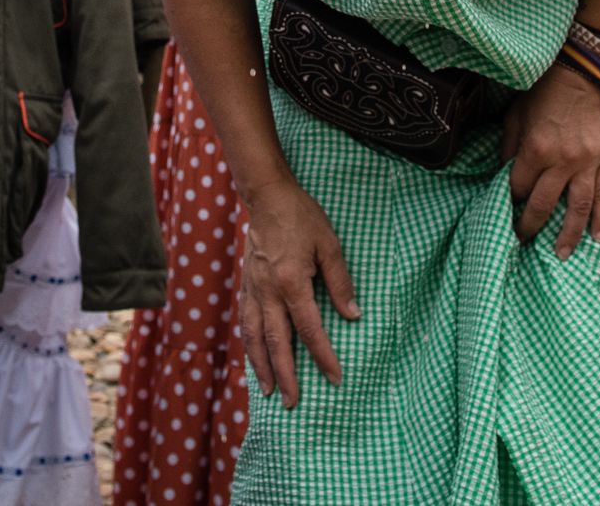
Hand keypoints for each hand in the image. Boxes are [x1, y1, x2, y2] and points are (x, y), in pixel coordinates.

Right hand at [239, 179, 358, 407]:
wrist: (267, 196)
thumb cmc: (302, 218)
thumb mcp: (329, 245)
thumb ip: (340, 283)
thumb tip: (353, 316)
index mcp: (291, 282)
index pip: (310, 330)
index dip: (323, 357)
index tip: (335, 378)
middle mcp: (268, 291)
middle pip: (276, 343)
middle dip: (286, 375)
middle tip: (293, 403)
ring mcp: (253, 289)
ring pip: (254, 336)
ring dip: (261, 366)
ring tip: (268, 390)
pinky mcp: (245, 284)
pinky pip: (245, 321)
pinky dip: (249, 344)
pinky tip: (254, 356)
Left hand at [501, 65, 599, 255]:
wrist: (581, 74)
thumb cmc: (543, 93)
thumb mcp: (516, 115)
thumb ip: (509, 146)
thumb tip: (504, 173)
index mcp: (536, 149)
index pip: (519, 187)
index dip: (510, 200)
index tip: (505, 210)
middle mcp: (562, 161)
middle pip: (544, 204)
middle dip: (531, 226)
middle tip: (522, 241)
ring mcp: (587, 163)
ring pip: (577, 208)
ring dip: (568, 235)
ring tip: (561, 255)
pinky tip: (597, 237)